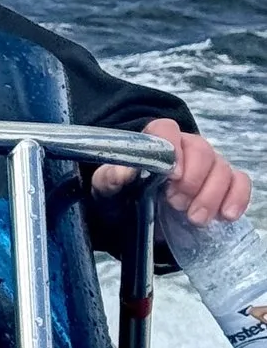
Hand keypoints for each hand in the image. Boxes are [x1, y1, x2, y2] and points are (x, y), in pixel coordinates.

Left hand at [91, 118, 252, 224]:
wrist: (136, 217)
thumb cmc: (121, 196)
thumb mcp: (107, 189)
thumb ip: (111, 177)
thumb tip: (123, 171)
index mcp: (155, 142)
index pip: (166, 129)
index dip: (173, 149)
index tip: (171, 176)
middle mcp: (185, 148)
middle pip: (201, 151)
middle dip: (192, 180)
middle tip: (176, 204)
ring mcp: (208, 165)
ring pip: (222, 169)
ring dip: (210, 196)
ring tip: (194, 218)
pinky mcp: (224, 183)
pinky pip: (240, 182)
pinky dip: (236, 198)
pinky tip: (225, 215)